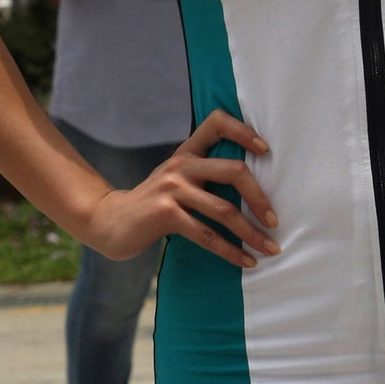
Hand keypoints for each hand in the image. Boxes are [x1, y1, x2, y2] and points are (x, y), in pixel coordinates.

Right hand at [80, 110, 279, 266]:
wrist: (109, 222)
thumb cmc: (151, 206)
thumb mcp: (174, 180)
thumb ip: (201, 174)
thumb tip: (250, 188)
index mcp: (186, 152)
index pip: (217, 122)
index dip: (244, 131)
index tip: (266, 150)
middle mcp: (180, 165)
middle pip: (234, 171)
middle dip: (260, 199)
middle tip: (275, 221)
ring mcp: (172, 188)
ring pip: (224, 210)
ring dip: (252, 233)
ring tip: (269, 248)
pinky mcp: (165, 213)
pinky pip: (206, 235)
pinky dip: (230, 251)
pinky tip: (245, 261)